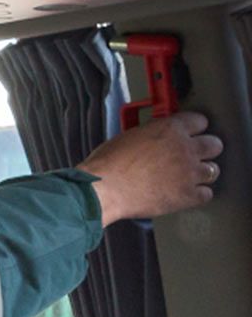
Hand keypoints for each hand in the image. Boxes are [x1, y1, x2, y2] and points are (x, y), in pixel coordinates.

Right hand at [76, 112, 222, 225]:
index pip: (200, 121)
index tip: (191, 134)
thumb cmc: (107, 165)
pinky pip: (206, 194)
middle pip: (214, 144)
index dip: (194, 129)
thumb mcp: (130, 136)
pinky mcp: (186, 196)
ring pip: (213, 170)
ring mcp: (189, 173)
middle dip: (205, 150)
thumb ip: (151, 135)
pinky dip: (198, 194)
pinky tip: (185, 193)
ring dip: (201, 173)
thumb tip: (156, 140)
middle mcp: (185, 148)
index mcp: (170, 129)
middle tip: (193, 156)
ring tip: (188, 177)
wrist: (103, 190)